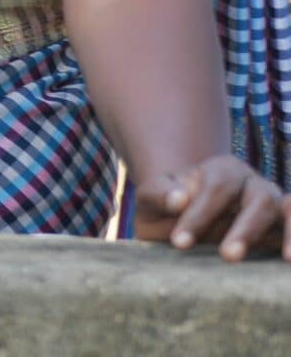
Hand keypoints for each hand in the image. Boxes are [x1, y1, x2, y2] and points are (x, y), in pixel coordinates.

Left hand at [136, 156, 288, 261]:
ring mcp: (273, 206)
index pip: (217, 187)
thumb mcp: (152, 199)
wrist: (181, 222)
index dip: (201, 214)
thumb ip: (158, 194)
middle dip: (245, 229)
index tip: (179, 243)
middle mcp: (253, 184)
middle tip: (229, 256)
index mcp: (222, 170)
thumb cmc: (167, 209)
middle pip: (260, 198)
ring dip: (288, 233)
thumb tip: (179, 199)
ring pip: (287, 210)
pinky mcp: (282, 229)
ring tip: (287, 259)